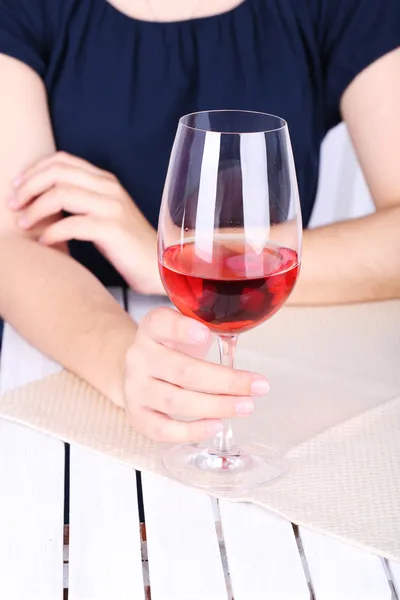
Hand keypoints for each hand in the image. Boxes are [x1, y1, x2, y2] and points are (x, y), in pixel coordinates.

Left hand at [9, 151, 163, 294]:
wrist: (159, 266)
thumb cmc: (127, 245)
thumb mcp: (104, 214)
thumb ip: (81, 201)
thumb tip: (42, 201)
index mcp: (105, 181)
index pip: (62, 161)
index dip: (33, 170)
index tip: (17, 187)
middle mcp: (109, 188)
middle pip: (57, 173)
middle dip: (28, 187)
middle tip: (13, 204)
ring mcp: (112, 208)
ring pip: (61, 194)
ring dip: (35, 208)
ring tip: (23, 223)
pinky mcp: (112, 230)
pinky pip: (72, 224)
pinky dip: (51, 232)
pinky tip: (44, 242)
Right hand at [124, 307, 269, 441]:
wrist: (139, 370)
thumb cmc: (172, 348)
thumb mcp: (185, 329)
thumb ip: (207, 328)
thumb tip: (242, 330)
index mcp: (152, 328)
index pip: (162, 323)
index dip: (182, 329)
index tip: (206, 335)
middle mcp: (139, 357)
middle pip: (182, 371)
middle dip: (224, 381)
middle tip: (257, 386)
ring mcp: (135, 388)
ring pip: (176, 401)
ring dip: (216, 406)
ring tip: (246, 406)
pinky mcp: (137, 415)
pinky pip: (162, 429)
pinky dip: (191, 431)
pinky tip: (216, 425)